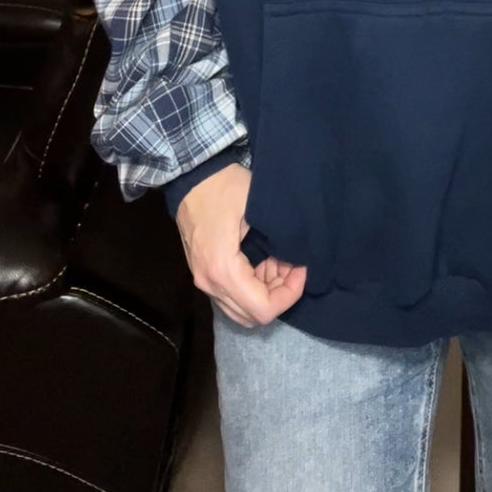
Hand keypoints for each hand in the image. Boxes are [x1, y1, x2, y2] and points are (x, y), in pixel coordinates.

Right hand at [175, 163, 306, 327]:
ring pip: (242, 310)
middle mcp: (210, 283)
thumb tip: (300, 255)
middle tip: (292, 264)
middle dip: (280, 294)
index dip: (289, 294)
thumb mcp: (257, 206)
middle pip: (253, 315)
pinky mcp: (203, 274)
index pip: (263, 309)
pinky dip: (252, 287)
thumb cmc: (224, 186)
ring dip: (266, 291)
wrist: (191, 175)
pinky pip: (232, 297)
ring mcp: (204, 281)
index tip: (301, 267)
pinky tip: (263, 262)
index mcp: (223, 270)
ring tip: (279, 261)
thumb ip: (280, 237)